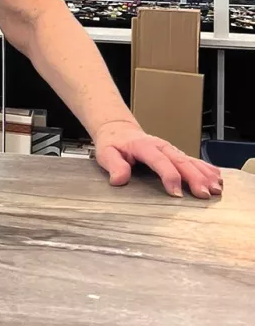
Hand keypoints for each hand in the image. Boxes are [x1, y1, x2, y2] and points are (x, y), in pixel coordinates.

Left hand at [93, 120, 222, 198]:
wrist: (119, 131)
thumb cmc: (113, 144)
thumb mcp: (106, 153)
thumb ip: (113, 165)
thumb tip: (119, 179)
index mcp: (144, 146)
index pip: (159, 161)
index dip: (169, 176)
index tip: (176, 193)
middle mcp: (161, 146)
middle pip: (181, 161)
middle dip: (195, 178)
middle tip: (204, 194)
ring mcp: (170, 150)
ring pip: (191, 161)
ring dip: (204, 175)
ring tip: (216, 189)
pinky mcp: (176, 154)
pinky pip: (194, 160)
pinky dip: (207, 169)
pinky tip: (218, 178)